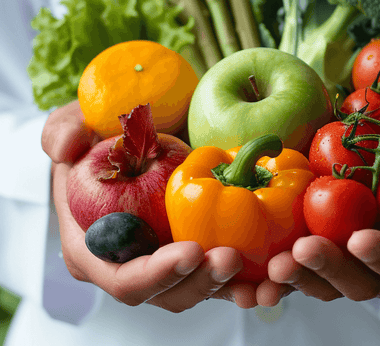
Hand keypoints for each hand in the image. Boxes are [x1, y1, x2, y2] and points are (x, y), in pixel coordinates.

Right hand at [43, 101, 257, 310]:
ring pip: (203, 287)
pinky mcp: (197, 246)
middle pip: (169, 293)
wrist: (130, 139)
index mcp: (97, 248)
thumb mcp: (71, 124)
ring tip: (267, 272)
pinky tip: (278, 265)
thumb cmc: (98, 137)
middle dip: (201, 282)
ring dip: (234, 285)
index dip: (155, 273)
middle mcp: (135, 263)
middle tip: (233, 257)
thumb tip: (68, 148)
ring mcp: (169, 258)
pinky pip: (224, 269)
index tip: (190, 251)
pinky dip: (253, 273)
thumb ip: (63, 132)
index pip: (123, 278)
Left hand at [257, 99, 379, 306]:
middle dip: (331, 271)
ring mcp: (344, 246)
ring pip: (323, 279)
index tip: (359, 239)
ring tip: (274, 266)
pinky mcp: (314, 233)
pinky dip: (277, 267)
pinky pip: (295, 259)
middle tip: (303, 252)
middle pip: (361, 282)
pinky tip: (254, 264)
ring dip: (298, 278)